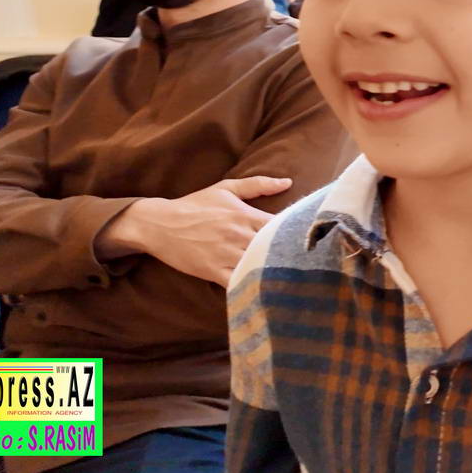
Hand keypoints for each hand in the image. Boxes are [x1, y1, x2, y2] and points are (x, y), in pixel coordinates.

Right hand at [99, 176, 292, 285]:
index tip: (311, 239)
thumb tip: (288, 182)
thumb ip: (258, 184)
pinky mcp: (213, 271)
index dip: (299, 233)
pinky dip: (252, 286)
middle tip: (311, 263)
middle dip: (293, 254)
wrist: (159, 223)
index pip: (283, 225)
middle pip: (276, 247)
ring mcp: (226, 254)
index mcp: (246, 215)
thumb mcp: (226, 189)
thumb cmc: (195, 205)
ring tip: (295, 278)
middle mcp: (239, 235)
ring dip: (275, 271)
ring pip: (260, 266)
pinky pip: (238, 282)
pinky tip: (266, 290)